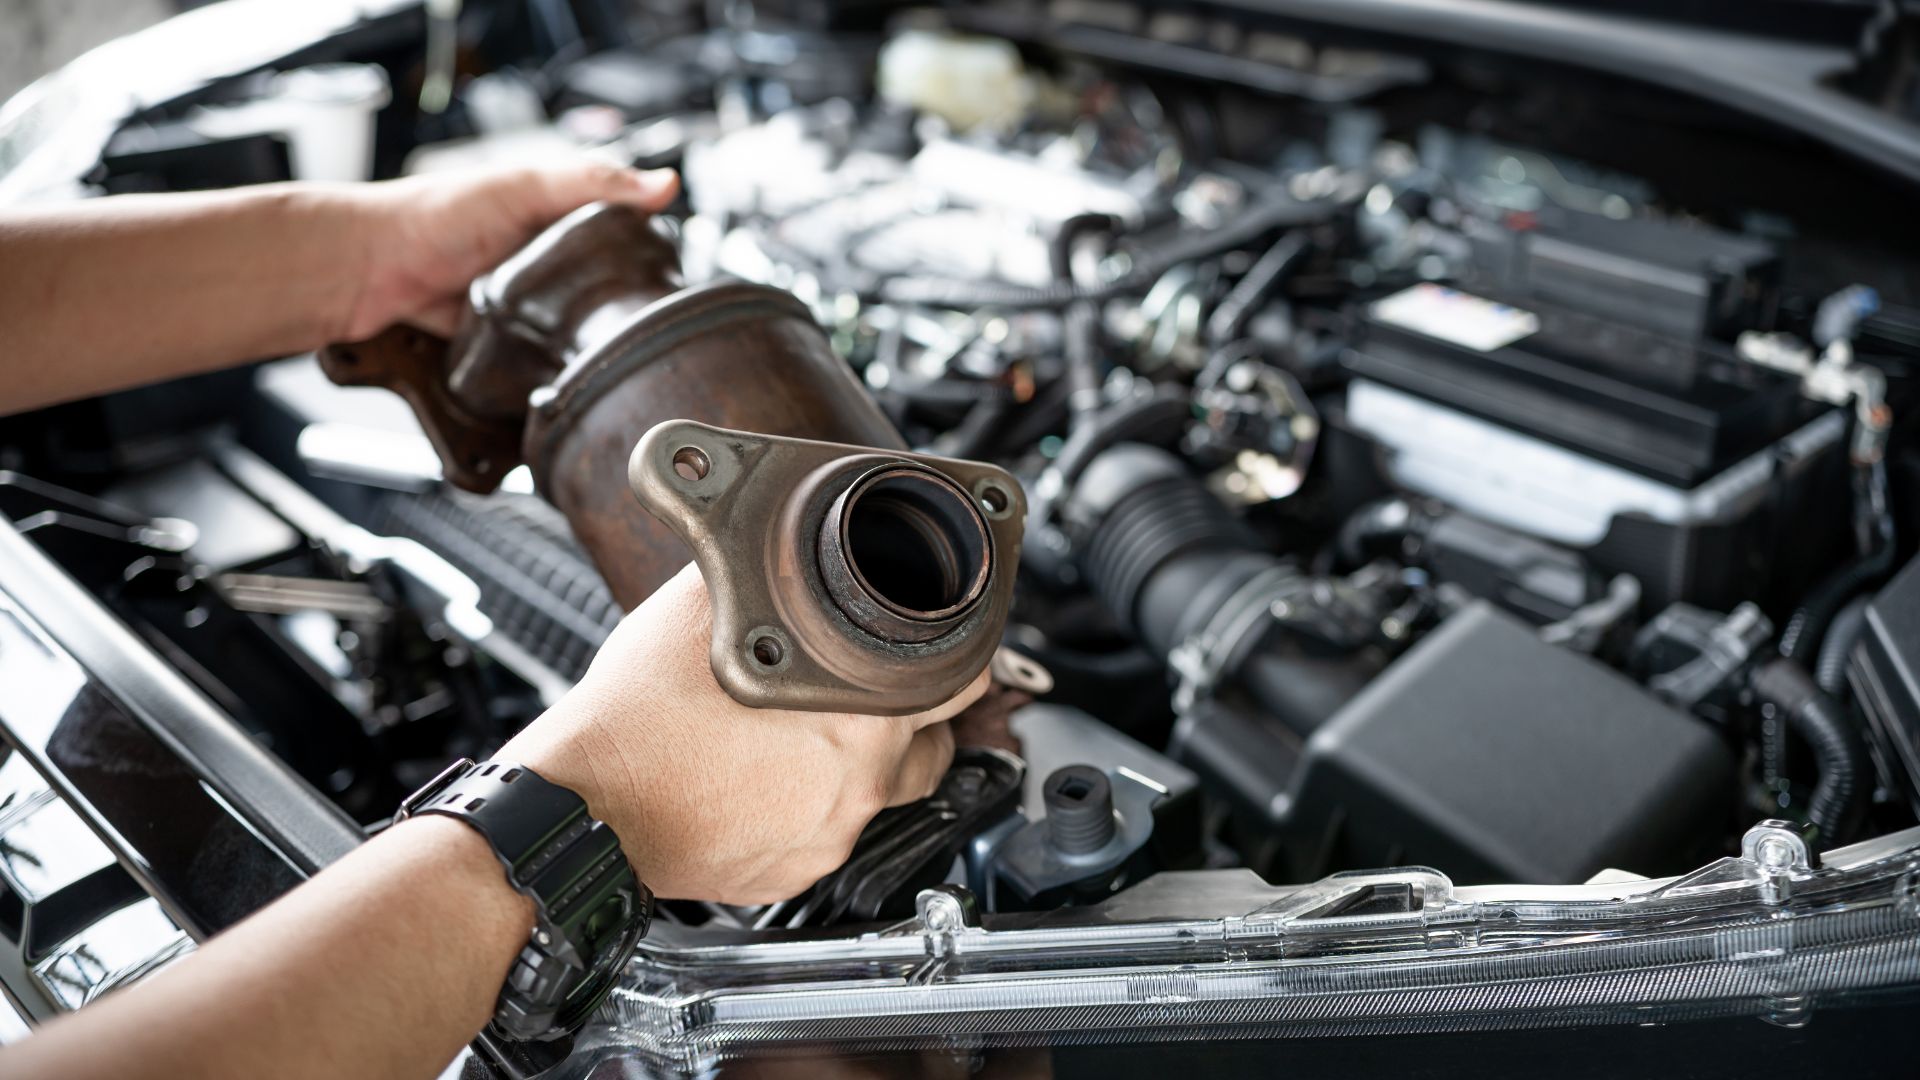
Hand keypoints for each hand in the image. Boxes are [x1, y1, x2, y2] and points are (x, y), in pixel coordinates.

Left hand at [337, 160, 680, 339]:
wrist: (363, 269)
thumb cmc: (430, 216)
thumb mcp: (524, 187)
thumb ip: (592, 183)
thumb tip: (664, 184)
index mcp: (552, 216)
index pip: (619, 233)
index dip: (648, 252)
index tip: (673, 275)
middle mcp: (537, 259)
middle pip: (599, 289)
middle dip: (616, 307)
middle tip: (640, 325)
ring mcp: (518, 302)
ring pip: (569, 328)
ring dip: (580, 342)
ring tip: (605, 355)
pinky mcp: (498, 340)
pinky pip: (534, 358)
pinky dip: (544, 365)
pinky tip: (559, 370)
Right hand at [499, 564, 984, 903]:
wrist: (586, 810)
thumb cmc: (638, 716)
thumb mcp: (701, 606)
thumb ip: (756, 565)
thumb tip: (763, 523)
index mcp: (862, 713)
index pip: (964, 681)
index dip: (964, 656)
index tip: (954, 646)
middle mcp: (862, 782)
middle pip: (934, 744)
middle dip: (917, 714)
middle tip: (883, 690)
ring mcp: (831, 835)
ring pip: (884, 793)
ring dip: (867, 762)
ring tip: (815, 735)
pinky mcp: (795, 872)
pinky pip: (830, 834)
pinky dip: (815, 806)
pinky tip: (772, 780)